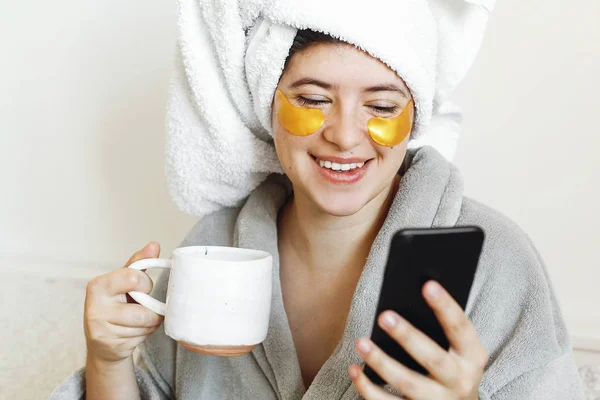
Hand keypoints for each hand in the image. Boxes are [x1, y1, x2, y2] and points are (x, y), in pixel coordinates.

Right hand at [84, 242, 163, 363]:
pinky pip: (142, 337)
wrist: (102, 343)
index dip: (145, 284)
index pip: (134, 278)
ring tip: (139, 320)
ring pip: (146, 323)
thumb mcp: (124, 281)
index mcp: (98, 285)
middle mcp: (95, 307)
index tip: (141, 287)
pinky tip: (134, 332)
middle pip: (144, 307)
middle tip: (141, 306)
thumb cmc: (115, 305)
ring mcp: (101, 329)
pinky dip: (145, 334)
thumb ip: (139, 263)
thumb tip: (154, 245)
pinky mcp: (111, 346)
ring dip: (150, 322)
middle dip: (151, 307)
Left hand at [349, 281, 486, 399]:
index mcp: (471, 357)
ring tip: (361, 342)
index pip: (460, 328)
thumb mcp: (458, 350)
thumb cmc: (452, 367)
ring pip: (406, 383)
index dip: (445, 307)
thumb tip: (410, 294)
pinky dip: (368, 388)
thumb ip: (441, 329)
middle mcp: (458, 382)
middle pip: (432, 359)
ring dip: (381, 362)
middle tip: (384, 316)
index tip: (428, 285)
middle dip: (408, 337)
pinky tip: (355, 369)